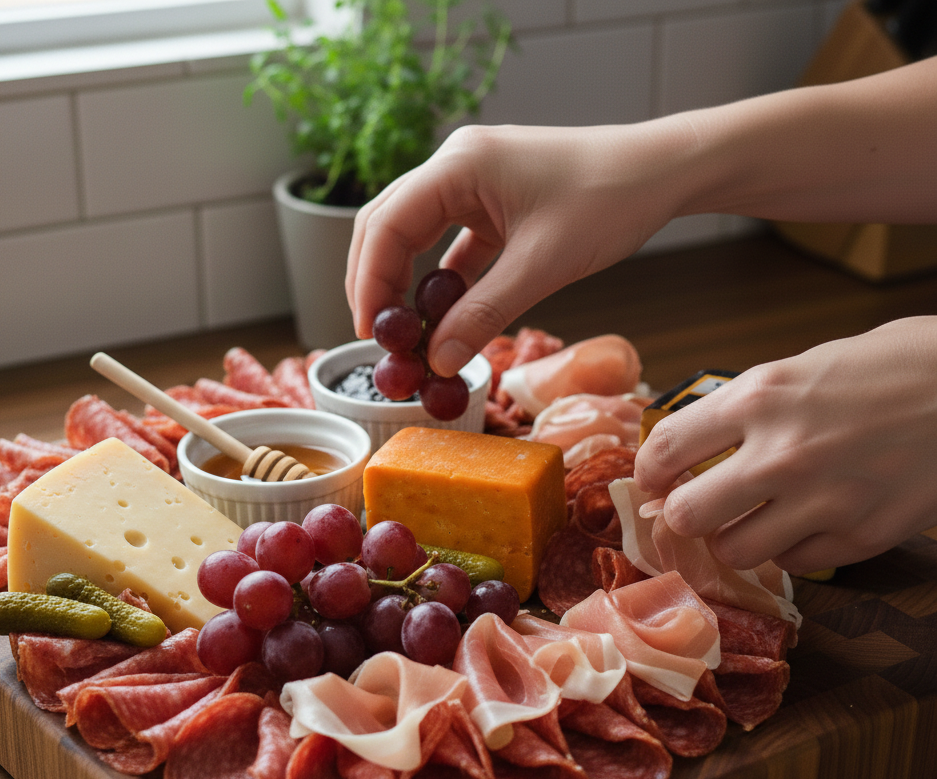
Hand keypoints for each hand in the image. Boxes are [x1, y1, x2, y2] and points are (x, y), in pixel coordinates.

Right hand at [346, 121, 692, 374]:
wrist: (662, 173)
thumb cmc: (609, 201)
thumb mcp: (541, 267)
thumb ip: (483, 315)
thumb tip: (437, 361)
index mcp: (458, 164)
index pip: (386, 225)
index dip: (368, 282)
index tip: (370, 334)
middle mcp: (456, 166)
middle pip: (387, 227)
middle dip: (376, 284)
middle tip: (379, 340)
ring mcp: (473, 183)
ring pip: (415, 238)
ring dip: (407, 286)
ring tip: (405, 336)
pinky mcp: (492, 203)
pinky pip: (450, 246)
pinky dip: (442, 283)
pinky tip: (442, 319)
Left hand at [633, 317, 936, 574]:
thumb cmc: (889, 367)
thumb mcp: (801, 368)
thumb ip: (745, 411)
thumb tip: (693, 449)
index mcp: (760, 398)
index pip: (665, 450)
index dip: (648, 472)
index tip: (653, 481)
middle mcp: (782, 454)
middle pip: (687, 515)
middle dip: (684, 514)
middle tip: (698, 507)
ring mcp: (822, 501)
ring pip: (734, 551)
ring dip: (735, 537)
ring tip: (754, 518)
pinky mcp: (860, 537)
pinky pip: (792, 563)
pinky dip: (790, 549)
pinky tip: (807, 522)